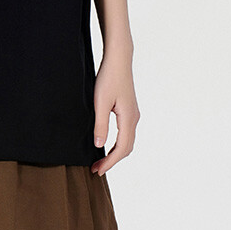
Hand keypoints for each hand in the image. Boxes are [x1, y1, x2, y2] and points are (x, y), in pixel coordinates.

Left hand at [90, 53, 138, 175]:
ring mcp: (133, 114)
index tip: (98, 170)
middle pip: (126, 148)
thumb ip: (100, 124)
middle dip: (112, 160)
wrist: (118, 59)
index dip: (109, 162)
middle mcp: (134, 118)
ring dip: (114, 152)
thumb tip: (99, 145)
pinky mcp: (129, 109)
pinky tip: (106, 142)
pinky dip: (117, 143)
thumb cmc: (109, 77)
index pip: (121, 149)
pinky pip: (125, 132)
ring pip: (127, 141)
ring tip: (100, 159)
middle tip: (96, 168)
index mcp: (128, 119)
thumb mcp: (100, 102)